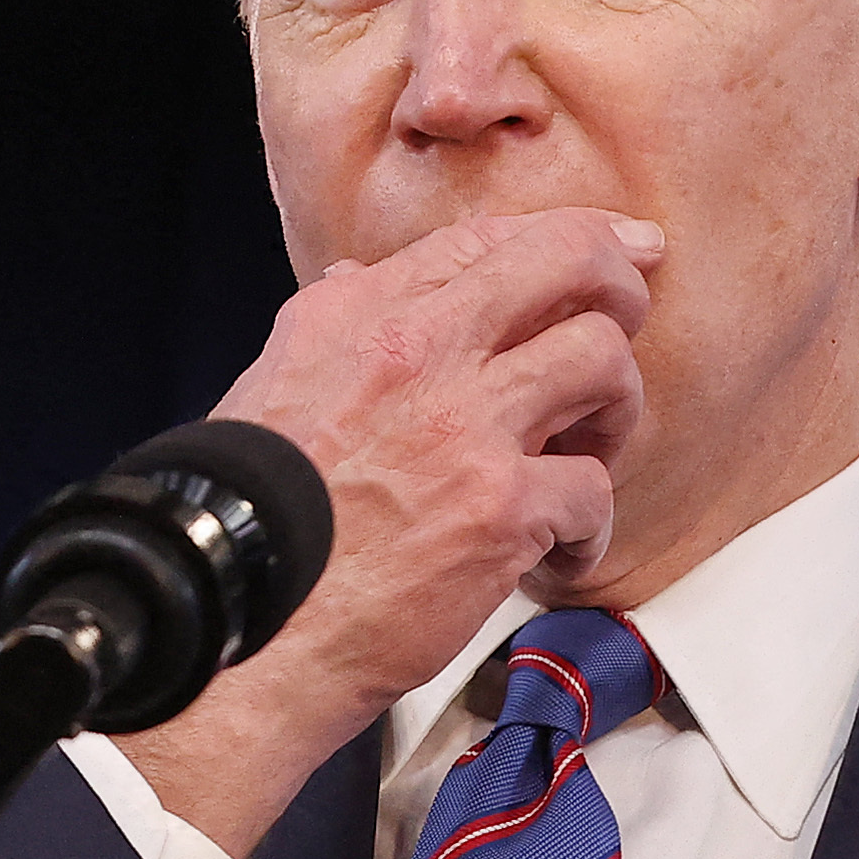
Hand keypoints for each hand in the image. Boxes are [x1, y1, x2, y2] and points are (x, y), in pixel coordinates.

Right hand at [117, 207, 659, 858]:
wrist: (233, 621)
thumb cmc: (245, 526)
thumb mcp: (270, 390)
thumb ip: (327, 332)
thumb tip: (358, 283)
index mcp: (355, 318)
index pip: (488, 240)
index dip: (568, 238)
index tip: (612, 251)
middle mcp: (414, 352)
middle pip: (570, 261)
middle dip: (620, 286)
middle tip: (624, 328)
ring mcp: (463, 427)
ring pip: (602, 359)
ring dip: (612, 409)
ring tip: (582, 456)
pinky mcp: (500, 508)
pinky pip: (594, 490)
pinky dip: (587, 530)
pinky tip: (557, 554)